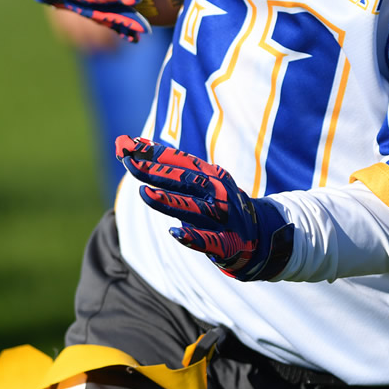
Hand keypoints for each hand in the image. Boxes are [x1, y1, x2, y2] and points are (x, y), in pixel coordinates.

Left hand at [116, 135, 293, 280]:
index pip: (180, 160)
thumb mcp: (200, 183)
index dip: (154, 152)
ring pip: (194, 209)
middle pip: (184, 180)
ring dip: (169, 202)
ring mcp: (223, 218)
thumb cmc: (219, 204)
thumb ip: (168, 169)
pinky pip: (208, 241)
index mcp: (212, 175)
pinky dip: (192, 238)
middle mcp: (219, 193)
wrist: (261, 235)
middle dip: (155, 170)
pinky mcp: (226, 243)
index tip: (127, 145)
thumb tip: (131, 144)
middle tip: (128, 162)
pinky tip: (174, 233)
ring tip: (145, 193)